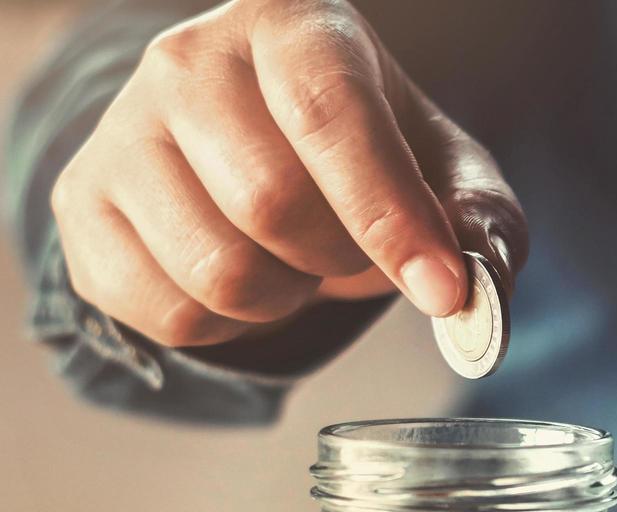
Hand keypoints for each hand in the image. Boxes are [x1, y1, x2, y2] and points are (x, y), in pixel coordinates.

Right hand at [50, 0, 525, 348]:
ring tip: (296, 259)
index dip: (390, 214)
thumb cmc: (368, 154)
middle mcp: (189, 60)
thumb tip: (478, 289)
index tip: (442, 288)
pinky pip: (171, 315)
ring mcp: (121, 132)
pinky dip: (232, 327)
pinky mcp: (84, 207)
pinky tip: (245, 275)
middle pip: (269, 204)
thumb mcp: (443, 170)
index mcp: (290, 24)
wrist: (260, 146)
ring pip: (219, 273)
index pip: (330, 115)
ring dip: (287, 298)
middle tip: (352, 249)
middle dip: (339, 259)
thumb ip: (481, 222)